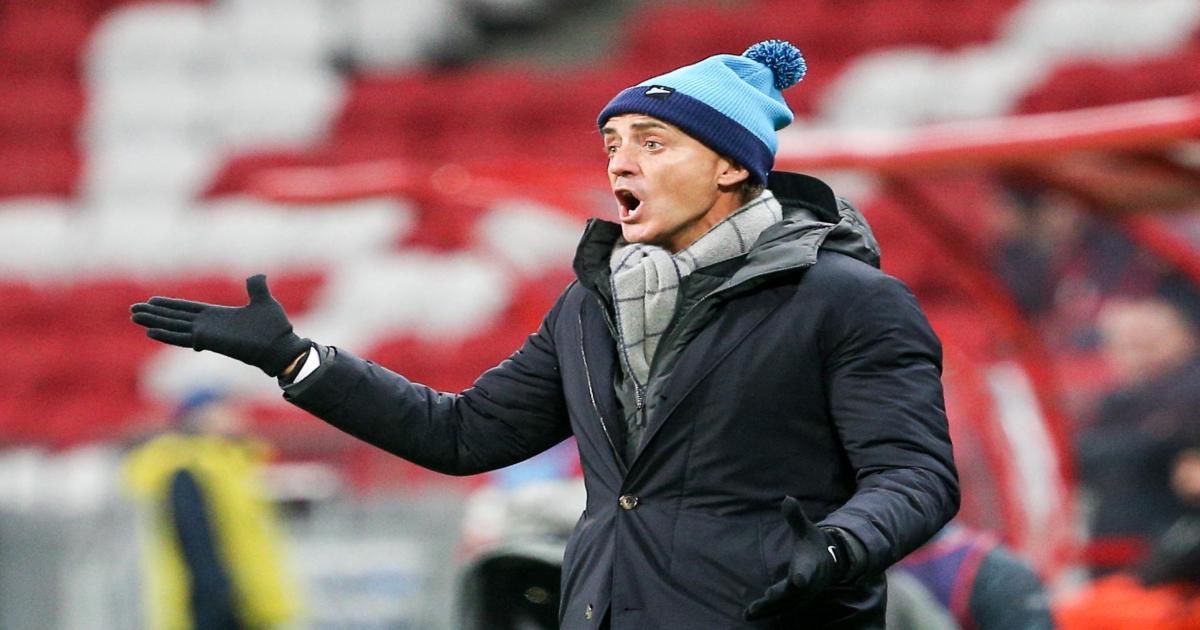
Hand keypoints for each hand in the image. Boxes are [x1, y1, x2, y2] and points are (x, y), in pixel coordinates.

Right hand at [130, 274, 309, 376]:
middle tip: (134, 309)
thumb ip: (256, 288)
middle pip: (175, 317)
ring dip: (154, 322)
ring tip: (135, 317)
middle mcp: (208, 325)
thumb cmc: (275, 328)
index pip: (188, 308)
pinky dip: (167, 335)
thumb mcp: (264, 301)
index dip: (170, 305)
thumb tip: (257, 275)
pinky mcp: (209, 341)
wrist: (281, 346)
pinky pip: (183, 338)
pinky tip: (150, 331)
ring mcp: (207, 334)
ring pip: (174, 327)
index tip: (152, 300)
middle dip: (155, 313)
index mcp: (217, 315)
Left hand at [744, 497, 850, 619]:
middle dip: (782, 595)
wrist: (829, 564)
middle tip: (768, 598)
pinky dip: (766, 612)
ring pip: (785, 604)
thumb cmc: (813, 544)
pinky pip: (780, 609)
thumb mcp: (806, 529)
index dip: (802, 575)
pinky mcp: (794, 601)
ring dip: (768, 609)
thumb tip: (787, 498)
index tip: (799, 580)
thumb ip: (795, 517)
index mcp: (809, 564)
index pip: (806, 570)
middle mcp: (807, 583)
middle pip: (794, 592)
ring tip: (750, 613)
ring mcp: (801, 595)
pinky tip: (749, 616)